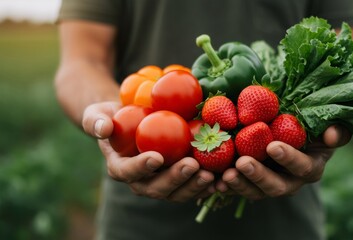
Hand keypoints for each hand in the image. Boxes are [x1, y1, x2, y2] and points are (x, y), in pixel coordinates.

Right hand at [82, 101, 215, 201]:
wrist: (131, 121)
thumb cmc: (113, 116)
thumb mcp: (97, 114)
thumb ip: (96, 121)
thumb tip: (104, 128)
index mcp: (120, 168)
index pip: (129, 172)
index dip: (142, 167)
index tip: (157, 156)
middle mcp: (140, 180)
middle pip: (156, 188)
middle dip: (175, 179)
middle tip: (192, 165)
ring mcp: (160, 182)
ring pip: (176, 192)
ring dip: (193, 186)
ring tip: (210, 175)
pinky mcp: (177, 179)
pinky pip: (190, 186)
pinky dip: (204, 185)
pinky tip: (219, 178)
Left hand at [218, 125, 351, 199]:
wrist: (292, 134)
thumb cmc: (310, 128)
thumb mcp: (324, 126)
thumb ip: (335, 130)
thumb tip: (333, 134)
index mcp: (311, 167)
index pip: (302, 167)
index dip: (289, 159)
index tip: (272, 146)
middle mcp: (292, 181)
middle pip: (277, 186)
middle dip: (259, 176)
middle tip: (242, 162)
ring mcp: (270, 185)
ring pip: (256, 192)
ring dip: (241, 184)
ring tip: (225, 175)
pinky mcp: (252, 185)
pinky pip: (240, 189)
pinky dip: (228, 187)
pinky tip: (215, 181)